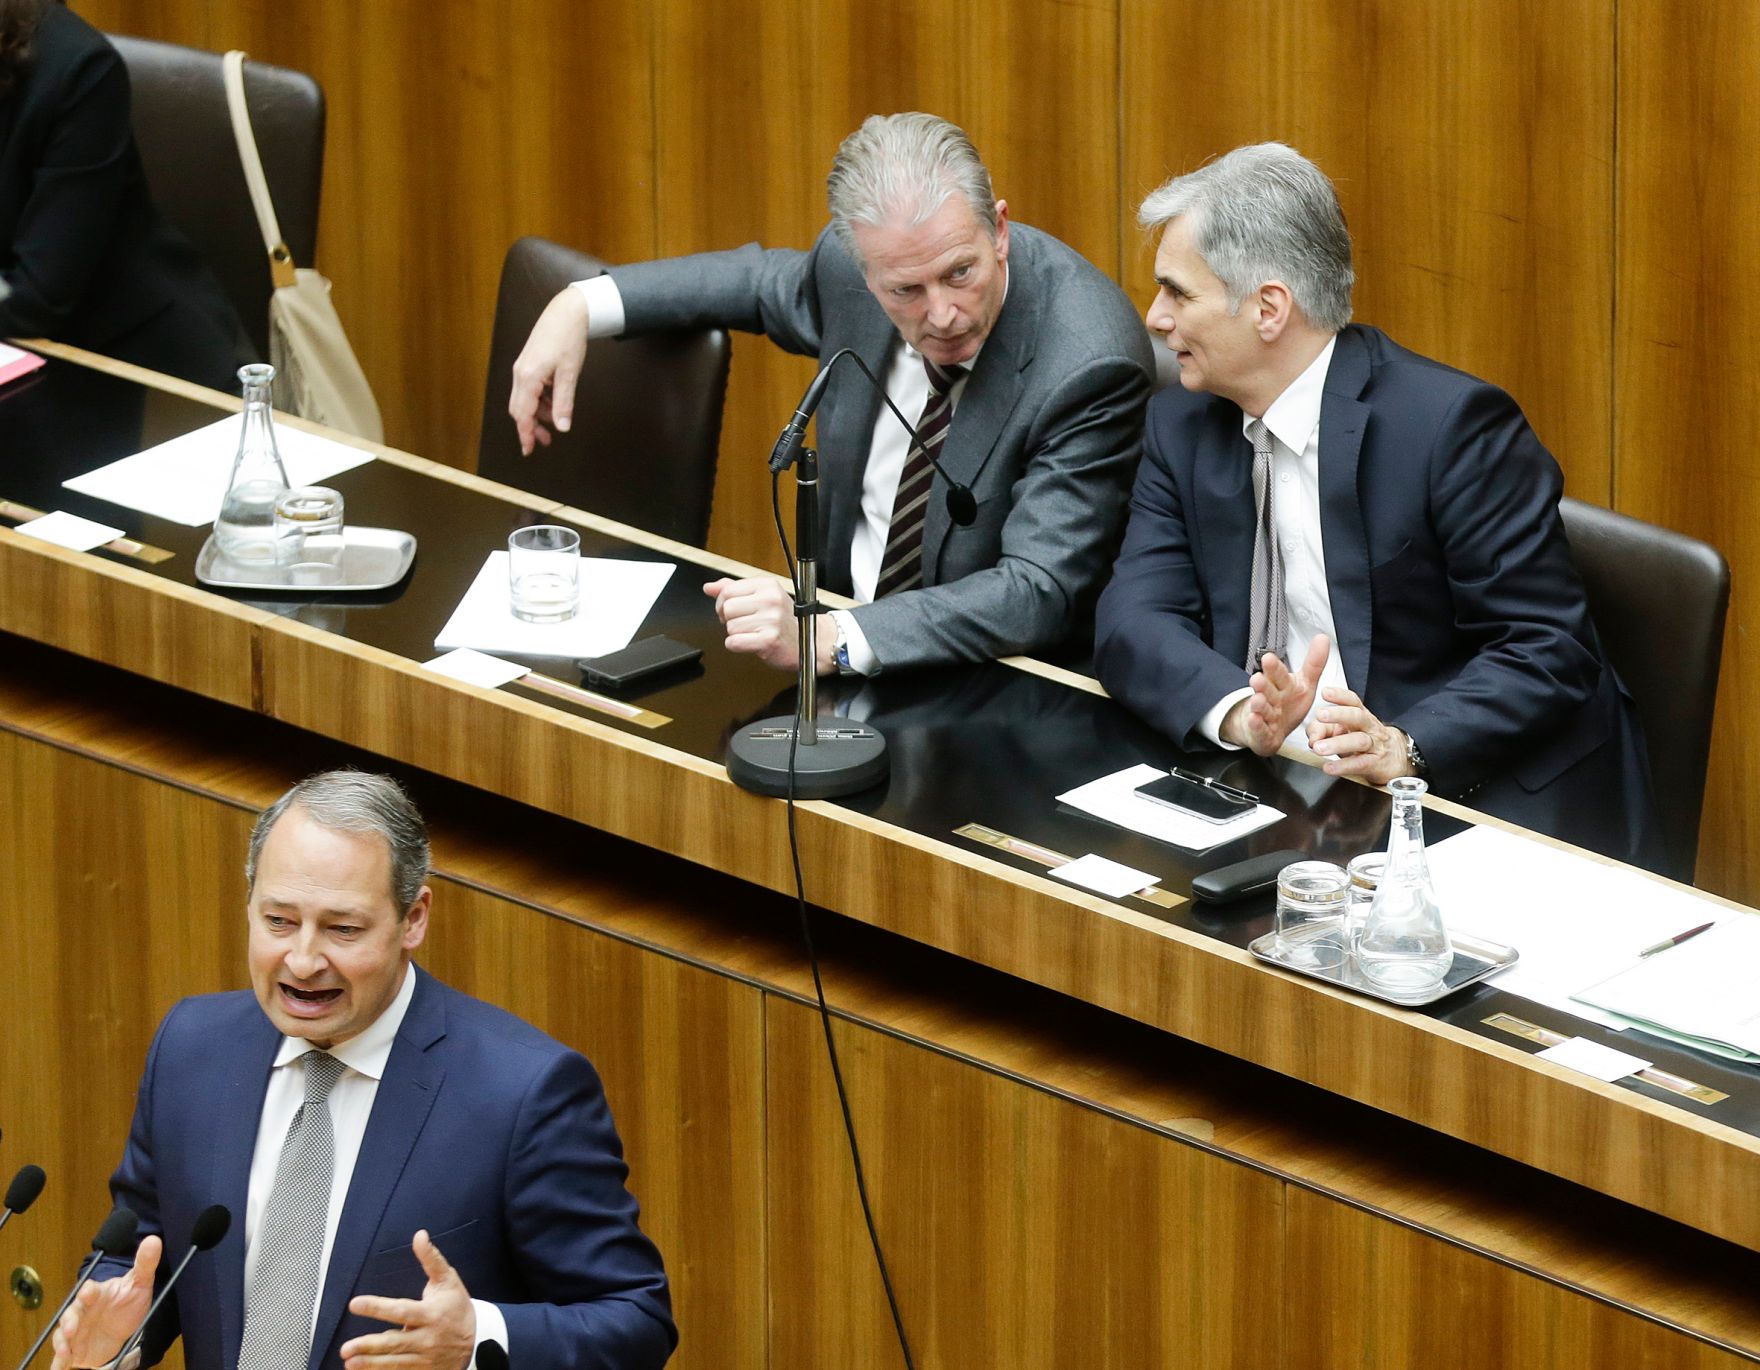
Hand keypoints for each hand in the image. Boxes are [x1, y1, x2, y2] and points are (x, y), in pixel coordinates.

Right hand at [50, 1235, 160, 1369]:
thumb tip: (153, 1240)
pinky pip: (62, 1357)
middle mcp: (82, 1312)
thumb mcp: (140, 1284)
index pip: (89, 1289)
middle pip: (70, 1313)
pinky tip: (60, 1368)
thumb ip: (145, 1263)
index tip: (87, 1294)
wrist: (124, 1329)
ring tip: (66, 1352)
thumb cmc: (129, 1303)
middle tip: (72, 1330)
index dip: (87, 1292)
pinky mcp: (74, 1348)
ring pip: (63, 1335)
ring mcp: (76, 1331)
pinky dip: (59, 1363)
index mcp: (97, 1294)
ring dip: (62, 1343)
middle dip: (69, 1321)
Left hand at [342, 1229, 476, 1369]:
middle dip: (369, 1346)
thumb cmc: (458, 1307)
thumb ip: (431, 1259)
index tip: (355, 1303)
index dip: (377, 1307)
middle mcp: (426, 1337)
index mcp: (430, 1314)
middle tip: (346, 1348)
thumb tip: (419, 1235)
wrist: (478, 1340)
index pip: (400, 1310)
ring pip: (394, 1362)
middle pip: (394, 1342)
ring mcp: (424, 1358)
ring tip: (349, 1362)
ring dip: (370, 1363)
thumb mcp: (448, 1280)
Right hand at [508, 287, 590, 455]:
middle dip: (530, 427)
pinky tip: (553, 405)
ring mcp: (522, 368)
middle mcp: (520, 373)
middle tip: (546, 442)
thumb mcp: (569, 374)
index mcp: (528, 377)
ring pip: (523, 400)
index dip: (525, 434)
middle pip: (518, 409)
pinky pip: (529, 389)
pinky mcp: (528, 364)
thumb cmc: (569, 339)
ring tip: (554, 424)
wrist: (567, 312)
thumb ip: (564, 402)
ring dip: (536, 414)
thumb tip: (562, 427)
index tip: (528, 450)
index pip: (522, 414)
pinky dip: (538, 401)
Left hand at [704, 578, 836, 674]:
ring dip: (737, 634)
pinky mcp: (768, 640)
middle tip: (744, 624)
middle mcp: (770, 600)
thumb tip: (709, 587)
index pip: (727, 590)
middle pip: (726, 609)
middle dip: (729, 620)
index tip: (733, 611)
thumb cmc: (785, 621)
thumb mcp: (762, 597)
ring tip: (753, 634)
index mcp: (767, 585)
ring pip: (730, 627)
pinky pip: (734, 643)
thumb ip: (734, 590)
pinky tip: (751, 643)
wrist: (811, 642)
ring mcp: (771, 620)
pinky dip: (737, 646)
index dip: (723, 603)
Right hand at [1222, 635, 1330, 755]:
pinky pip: (1260, 729)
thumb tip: (1323, 637)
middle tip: (1257, 678)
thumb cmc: (1286, 705)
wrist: (1267, 730)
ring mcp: (1265, 716)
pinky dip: (1256, 725)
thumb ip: (1314, 663)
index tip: (1268, 658)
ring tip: (1257, 700)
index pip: (1278, 674)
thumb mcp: (1304, 684)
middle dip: (1262, 685)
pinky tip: (1253, 719)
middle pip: (1267, 690)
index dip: (1274, 668)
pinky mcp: (1262, 734)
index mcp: (1282, 685)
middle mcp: (1271, 698)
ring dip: (1258, 705)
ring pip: (1261, 709)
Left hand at [1307, 685, 1415, 784]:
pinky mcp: (1376, 764)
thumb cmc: (1364, 740)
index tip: (1325, 692)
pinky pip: (1360, 764)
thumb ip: (1323, 730)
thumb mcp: (1343, 732)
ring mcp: (1374, 745)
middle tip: (1320, 715)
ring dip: (1336, 743)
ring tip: (1318, 748)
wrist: (1395, 758)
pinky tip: (1329, 767)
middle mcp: (1369, 727)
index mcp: (1361, 715)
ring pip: (1358, 741)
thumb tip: (1312, 736)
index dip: (1340, 696)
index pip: (1353, 701)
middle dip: (1338, 714)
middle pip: (1357, 716)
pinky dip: (1343, 766)